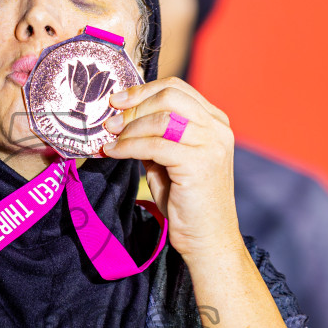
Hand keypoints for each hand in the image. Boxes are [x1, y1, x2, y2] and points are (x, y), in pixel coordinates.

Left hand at [101, 76, 240, 262]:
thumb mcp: (169, 161)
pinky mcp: (199, 163)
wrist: (208, 239)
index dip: (143, 91)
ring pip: (161, 118)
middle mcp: (217, 128)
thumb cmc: (188, 203)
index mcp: (215, 122)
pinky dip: (129, 146)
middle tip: (110, 121)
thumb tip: (122, 119)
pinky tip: (114, 152)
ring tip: (110, 138)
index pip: (176, 89)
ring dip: (129, 127)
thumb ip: (156, 137)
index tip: (117, 100)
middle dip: (133, 105)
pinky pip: (154, 145)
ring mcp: (211, 144)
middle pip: (169, 96)